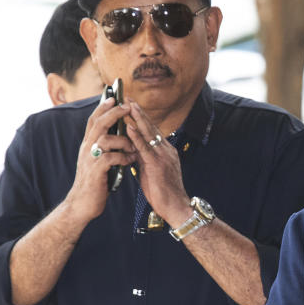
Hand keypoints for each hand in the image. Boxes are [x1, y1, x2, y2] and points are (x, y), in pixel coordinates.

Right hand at [64, 95, 135, 224]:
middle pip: (98, 124)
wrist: (84, 204)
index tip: (114, 97)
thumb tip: (119, 135)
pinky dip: (123, 157)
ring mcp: (90, 159)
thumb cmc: (96, 182)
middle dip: (113, 113)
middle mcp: (87, 148)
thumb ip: (106, 148)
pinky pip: (110, 158)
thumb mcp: (100, 161)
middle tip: (127, 106)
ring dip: (123, 141)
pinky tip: (131, 160)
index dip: (103, 108)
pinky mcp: (96, 172)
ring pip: (105, 139)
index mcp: (89, 144)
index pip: (94, 120)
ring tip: (134, 148)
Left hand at [124, 101, 190, 225]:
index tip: (131, 105)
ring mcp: (163, 156)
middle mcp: (166, 150)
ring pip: (149, 133)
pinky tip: (129, 127)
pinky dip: (136, 136)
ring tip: (127, 105)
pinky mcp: (157, 165)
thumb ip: (144, 158)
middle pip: (151, 127)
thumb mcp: (152, 171)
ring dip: (137, 118)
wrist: (176, 207)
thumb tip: (133, 150)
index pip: (152, 130)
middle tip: (127, 97)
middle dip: (138, 111)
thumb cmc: (164, 192)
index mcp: (166, 151)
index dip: (142, 117)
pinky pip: (144, 148)